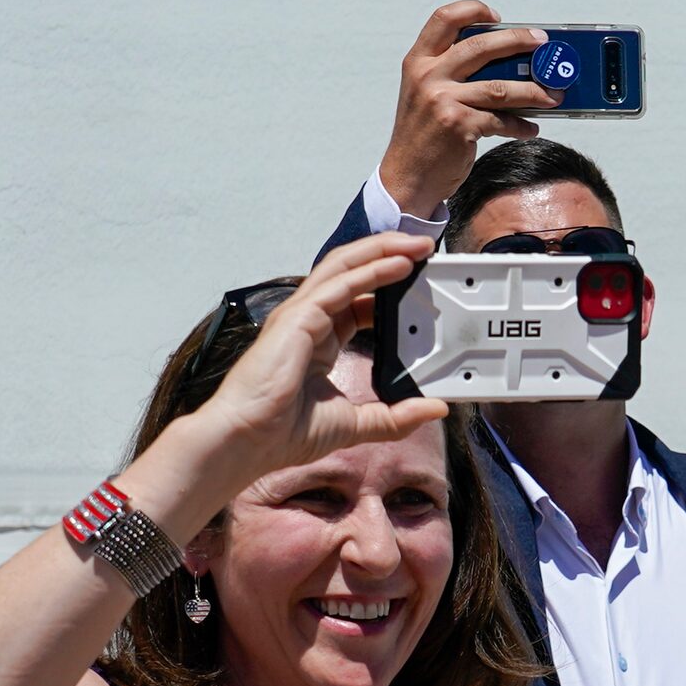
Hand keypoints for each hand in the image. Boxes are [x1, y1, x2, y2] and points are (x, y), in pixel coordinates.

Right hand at [167, 233, 448, 492]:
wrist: (249, 441)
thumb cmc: (284, 434)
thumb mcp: (356, 424)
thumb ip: (396, 417)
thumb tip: (436, 409)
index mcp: (319, 341)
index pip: (357, 301)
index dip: (387, 288)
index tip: (419, 284)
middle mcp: (309, 320)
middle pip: (352, 271)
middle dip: (389, 254)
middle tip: (426, 249)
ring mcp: (301, 315)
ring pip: (345, 266)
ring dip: (383, 250)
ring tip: (417, 244)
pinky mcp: (298, 318)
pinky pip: (340, 284)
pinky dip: (371, 270)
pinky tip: (398, 265)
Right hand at [378, 2, 562, 219]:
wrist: (406, 178)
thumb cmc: (421, 137)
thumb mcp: (424, 94)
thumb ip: (450, 72)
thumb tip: (503, 61)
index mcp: (418, 62)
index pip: (445, 18)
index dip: (474, 10)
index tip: (498, 17)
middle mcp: (429, 76)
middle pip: (482, 45)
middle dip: (518, 41)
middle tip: (542, 44)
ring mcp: (443, 100)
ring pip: (500, 87)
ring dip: (532, 90)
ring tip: (552, 95)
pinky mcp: (459, 126)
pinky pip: (501, 120)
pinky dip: (520, 125)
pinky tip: (531, 128)